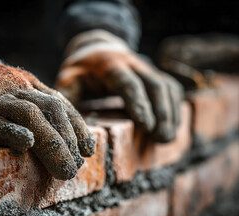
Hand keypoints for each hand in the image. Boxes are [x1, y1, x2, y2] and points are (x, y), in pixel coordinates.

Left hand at [55, 30, 183, 141]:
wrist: (96, 50)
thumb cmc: (80, 71)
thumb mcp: (68, 80)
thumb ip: (68, 98)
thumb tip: (71, 126)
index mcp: (110, 66)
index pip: (128, 83)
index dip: (139, 104)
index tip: (147, 126)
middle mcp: (133, 64)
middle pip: (154, 85)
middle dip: (161, 112)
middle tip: (162, 138)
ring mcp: (146, 68)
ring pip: (166, 87)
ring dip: (170, 113)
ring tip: (167, 138)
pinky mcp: (154, 75)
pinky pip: (170, 88)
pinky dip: (174, 107)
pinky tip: (173, 126)